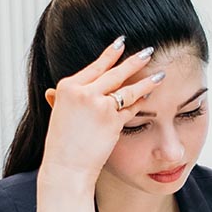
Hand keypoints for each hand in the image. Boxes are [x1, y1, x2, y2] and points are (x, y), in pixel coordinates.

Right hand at [39, 39, 168, 184]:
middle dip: (134, 60)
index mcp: (67, 88)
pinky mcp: (113, 121)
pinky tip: (149, 98)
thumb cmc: (60, 145)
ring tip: (160, 75)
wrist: (66, 168)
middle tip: (148, 51)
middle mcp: (84, 92)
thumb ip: (60, 101)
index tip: (121, 43)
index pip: (95, 66)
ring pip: (128, 89)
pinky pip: (131, 109)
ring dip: (147, 81)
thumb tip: (51, 93)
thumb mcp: (56, 116)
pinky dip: (140, 104)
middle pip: (115, 72)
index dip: (110, 54)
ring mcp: (100, 106)